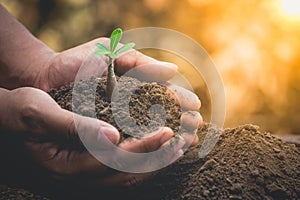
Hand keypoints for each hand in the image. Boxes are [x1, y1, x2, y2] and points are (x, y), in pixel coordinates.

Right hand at [0, 87, 182, 186]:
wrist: (11, 114)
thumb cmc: (20, 109)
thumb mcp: (40, 112)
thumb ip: (74, 126)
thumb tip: (112, 135)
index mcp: (66, 163)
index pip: (112, 160)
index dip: (142, 148)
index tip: (166, 132)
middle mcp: (78, 172)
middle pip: (125, 173)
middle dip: (157, 158)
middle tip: (182, 142)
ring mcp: (85, 170)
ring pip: (127, 173)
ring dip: (155, 160)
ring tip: (179, 146)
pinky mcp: (90, 161)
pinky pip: (123, 166)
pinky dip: (144, 157)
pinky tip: (158, 146)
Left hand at [39, 38, 201, 144]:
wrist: (46, 76)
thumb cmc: (79, 63)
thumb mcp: (112, 54)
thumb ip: (141, 63)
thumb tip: (174, 70)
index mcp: (135, 88)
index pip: (164, 97)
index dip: (181, 102)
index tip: (196, 107)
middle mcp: (129, 109)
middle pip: (162, 119)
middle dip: (181, 123)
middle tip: (196, 128)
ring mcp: (118, 125)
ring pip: (148, 136)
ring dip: (170, 140)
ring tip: (186, 142)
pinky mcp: (104, 139)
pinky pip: (127, 148)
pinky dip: (145, 151)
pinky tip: (161, 153)